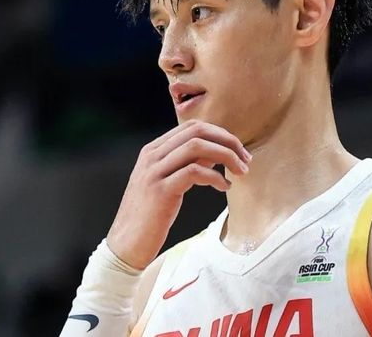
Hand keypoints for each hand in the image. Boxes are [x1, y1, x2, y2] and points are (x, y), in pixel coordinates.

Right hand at [106, 120, 251, 268]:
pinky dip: (215, 177)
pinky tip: (224, 187)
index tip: (238, 150)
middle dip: (228, 141)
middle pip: (197, 131)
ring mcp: (154, 172)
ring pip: (197, 147)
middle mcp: (152, 156)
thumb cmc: (149, 216)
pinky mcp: (160, 190)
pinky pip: (194, 172)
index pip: (192, 127)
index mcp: (153, 150)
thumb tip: (215, 154)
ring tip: (241, 172)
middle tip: (246, 159)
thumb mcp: (167, 183)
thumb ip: (187, 164)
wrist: (125, 244)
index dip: (221, 134)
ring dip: (226, 156)